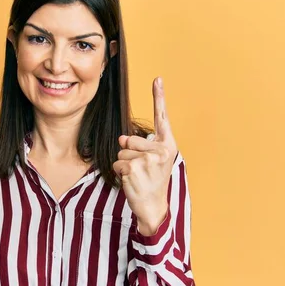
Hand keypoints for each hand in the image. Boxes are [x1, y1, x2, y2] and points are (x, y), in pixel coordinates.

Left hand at [113, 77, 177, 234]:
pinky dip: (119, 173)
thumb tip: (122, 138)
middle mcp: (161, 150)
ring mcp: (148, 159)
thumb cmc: (151, 181)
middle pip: (129, 140)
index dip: (159, 97)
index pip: (162, 118)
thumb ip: (139, 145)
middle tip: (141, 170)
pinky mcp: (135, 167)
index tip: (157, 78)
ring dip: (124, 164)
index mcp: (167, 145)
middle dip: (129, 154)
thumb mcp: (150, 161)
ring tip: (137, 176)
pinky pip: (117, 163)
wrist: (154, 207)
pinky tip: (131, 181)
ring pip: (121, 152)